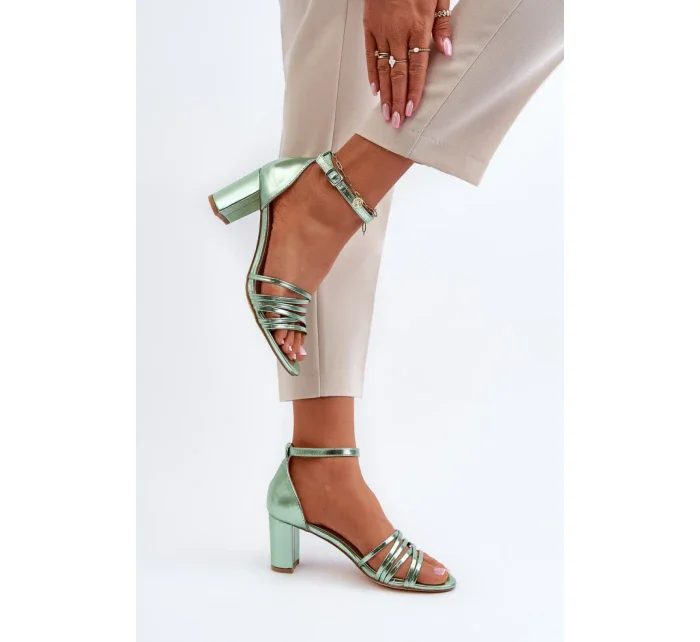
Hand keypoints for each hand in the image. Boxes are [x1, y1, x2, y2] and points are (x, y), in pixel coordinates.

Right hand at [364, 0, 452, 127]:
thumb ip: (443, 26)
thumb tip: (447, 53)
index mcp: (418, 26)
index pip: (418, 68)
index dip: (414, 91)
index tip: (412, 110)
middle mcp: (399, 32)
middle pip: (398, 74)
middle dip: (398, 101)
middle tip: (397, 122)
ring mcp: (382, 30)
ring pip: (383, 68)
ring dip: (385, 94)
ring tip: (386, 113)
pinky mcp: (369, 26)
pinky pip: (369, 54)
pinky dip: (371, 74)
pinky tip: (375, 90)